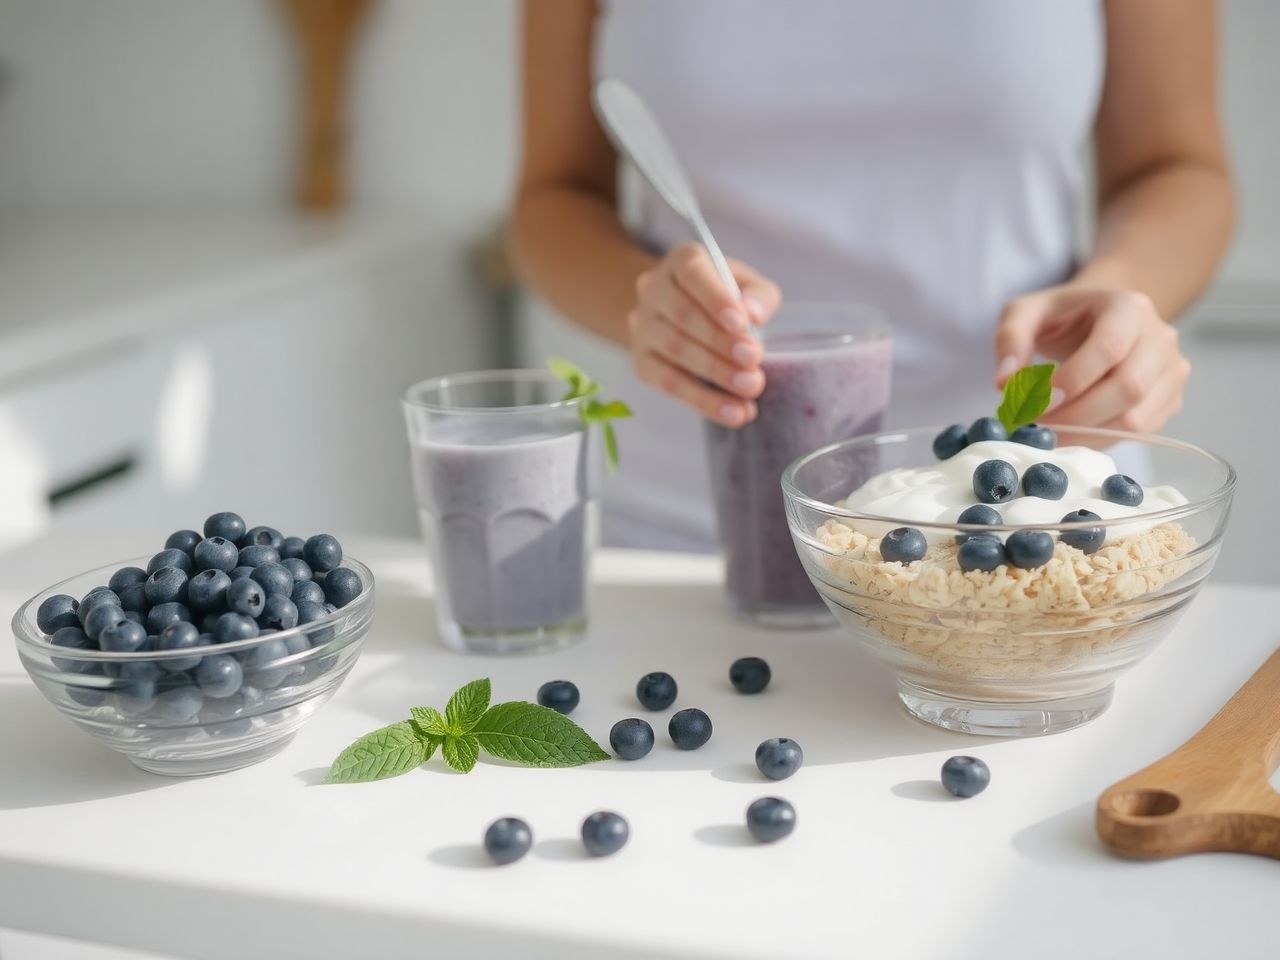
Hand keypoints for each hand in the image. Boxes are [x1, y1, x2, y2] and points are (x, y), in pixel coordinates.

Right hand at [628, 243, 780, 426]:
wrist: (686, 315)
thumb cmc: (726, 297)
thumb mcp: (749, 285)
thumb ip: (758, 296)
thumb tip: (754, 314)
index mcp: (681, 261)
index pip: (692, 274)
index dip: (715, 299)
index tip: (742, 324)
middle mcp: (653, 290)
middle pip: (682, 316)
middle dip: (721, 342)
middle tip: (754, 362)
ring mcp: (642, 327)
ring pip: (674, 350)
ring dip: (715, 373)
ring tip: (750, 389)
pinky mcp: (641, 362)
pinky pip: (668, 383)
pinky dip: (703, 401)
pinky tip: (733, 412)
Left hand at [995, 285, 1190, 431]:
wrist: (1099, 318)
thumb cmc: (1062, 315)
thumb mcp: (1027, 312)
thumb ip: (1011, 339)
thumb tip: (1004, 383)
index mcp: (1128, 307)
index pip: (1109, 348)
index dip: (1072, 380)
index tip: (1036, 403)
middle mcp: (1160, 337)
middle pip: (1128, 387)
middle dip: (1076, 415)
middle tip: (1036, 425)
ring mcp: (1172, 370)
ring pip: (1136, 418)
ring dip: (1086, 434)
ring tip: (1049, 432)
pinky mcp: (1170, 399)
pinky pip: (1139, 432)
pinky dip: (1101, 440)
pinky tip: (1072, 432)